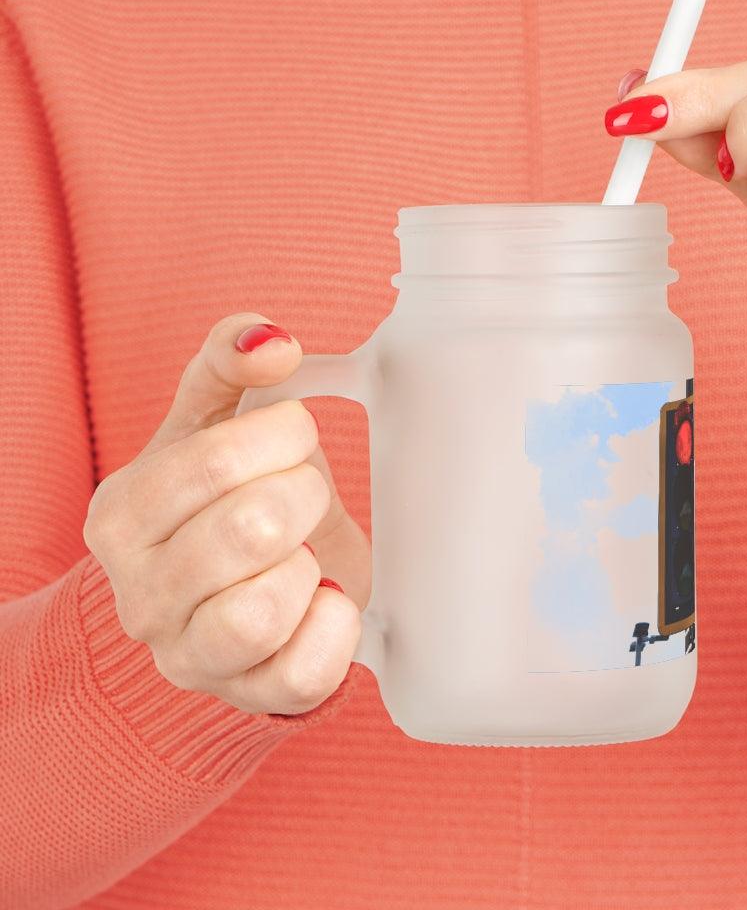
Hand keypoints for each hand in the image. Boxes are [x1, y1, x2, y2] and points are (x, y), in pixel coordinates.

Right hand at [84, 314, 369, 714]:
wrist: (231, 590)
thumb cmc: (223, 498)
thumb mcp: (213, 421)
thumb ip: (229, 362)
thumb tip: (271, 340)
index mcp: (122, 516)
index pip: (215, 462)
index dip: (282, 436)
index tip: (295, 435)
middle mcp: (140, 595)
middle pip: (251, 529)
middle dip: (304, 495)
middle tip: (304, 494)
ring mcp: (189, 656)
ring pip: (264, 610)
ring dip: (310, 565)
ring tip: (304, 552)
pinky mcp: (249, 695)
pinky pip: (304, 673)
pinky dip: (335, 626)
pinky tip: (324, 597)